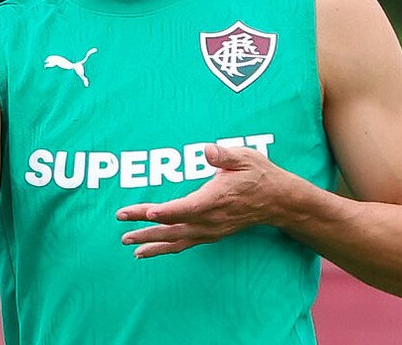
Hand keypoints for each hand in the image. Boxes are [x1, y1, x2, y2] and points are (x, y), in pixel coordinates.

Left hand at [115, 144, 300, 257]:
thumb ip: (223, 155)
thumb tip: (207, 149)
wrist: (278, 201)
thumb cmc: (259, 175)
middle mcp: (211, 219)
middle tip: (122, 228)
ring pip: (176, 240)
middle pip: (173, 226)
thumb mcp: (244, 157)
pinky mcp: (210, 234)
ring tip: (129, 245)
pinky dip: (165, 248)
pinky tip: (149, 251)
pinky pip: (184, 244)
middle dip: (146, 228)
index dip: (166, 211)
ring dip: (151, 242)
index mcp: (216, 199)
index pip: (186, 208)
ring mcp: (210, 230)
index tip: (146, 212)